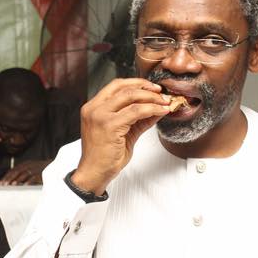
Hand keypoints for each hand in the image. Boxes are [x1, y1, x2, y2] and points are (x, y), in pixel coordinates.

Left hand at [0, 159, 49, 185]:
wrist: (54, 166)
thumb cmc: (40, 170)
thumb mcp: (30, 168)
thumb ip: (22, 173)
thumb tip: (12, 181)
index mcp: (25, 164)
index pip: (13, 170)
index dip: (7, 176)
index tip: (1, 182)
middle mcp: (29, 165)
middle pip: (17, 171)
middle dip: (10, 178)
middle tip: (4, 184)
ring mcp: (35, 169)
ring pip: (24, 174)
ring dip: (18, 179)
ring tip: (12, 184)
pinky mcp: (41, 173)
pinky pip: (34, 177)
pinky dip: (29, 181)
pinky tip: (24, 185)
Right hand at [70, 78, 170, 194]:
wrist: (94, 173)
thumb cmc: (104, 156)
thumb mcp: (122, 132)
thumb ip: (137, 119)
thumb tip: (156, 107)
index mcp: (93, 107)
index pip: (116, 85)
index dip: (136, 83)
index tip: (152, 88)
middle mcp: (94, 108)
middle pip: (123, 87)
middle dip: (146, 88)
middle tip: (161, 94)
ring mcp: (100, 115)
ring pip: (131, 96)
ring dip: (151, 98)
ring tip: (164, 103)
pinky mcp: (109, 125)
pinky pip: (136, 111)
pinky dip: (151, 109)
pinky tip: (160, 111)